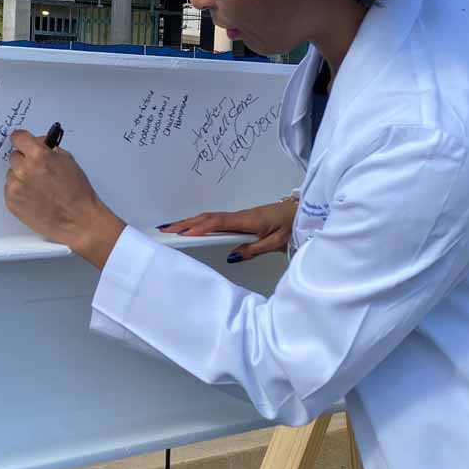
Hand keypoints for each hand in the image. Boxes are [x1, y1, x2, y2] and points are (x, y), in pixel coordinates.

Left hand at [4, 129, 124, 268]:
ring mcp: (15, 186)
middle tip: (38, 170)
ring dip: (22, 176)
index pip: (18, 137)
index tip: (24, 143)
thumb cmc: (76, 192)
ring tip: (39, 187)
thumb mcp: (68, 160)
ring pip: (12, 173)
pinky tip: (35, 197)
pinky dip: (20, 191)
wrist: (77, 220)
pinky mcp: (11, 201)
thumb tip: (38, 143)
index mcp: (38, 155)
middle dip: (25, 160)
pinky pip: (11, 189)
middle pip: (14, 156)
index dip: (23, 140)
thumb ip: (49, 149)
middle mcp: (23, 169)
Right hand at [158, 199, 296, 261]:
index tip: (182, 232)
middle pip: (209, 218)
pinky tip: (193, 229)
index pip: (218, 222)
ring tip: (171, 229)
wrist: (303, 213)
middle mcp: (240, 216)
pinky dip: (201, 223)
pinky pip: (218, 220)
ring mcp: (240, 216)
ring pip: (211, 218)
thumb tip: (230, 256)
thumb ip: (253, 249)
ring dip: (191, 222)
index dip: (200, 227)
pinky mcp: (242, 219)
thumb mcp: (275, 243)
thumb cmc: (291, 227)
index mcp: (247, 220)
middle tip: (164, 229)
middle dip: (186, 223)